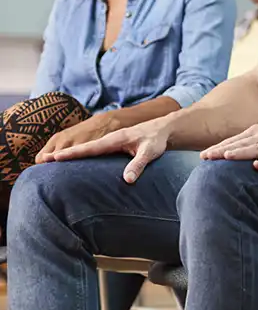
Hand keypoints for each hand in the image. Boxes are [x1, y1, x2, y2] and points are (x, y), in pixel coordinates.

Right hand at [42, 117, 170, 183]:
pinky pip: (92, 151)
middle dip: (63, 154)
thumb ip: (138, 165)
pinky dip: (79, 154)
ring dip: (68, 154)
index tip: (54, 158)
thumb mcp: (150, 152)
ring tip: (47, 162)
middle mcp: (109, 139)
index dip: (72, 154)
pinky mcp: (112, 145)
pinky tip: (69, 162)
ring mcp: (110, 142)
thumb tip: (127, 180)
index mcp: (115, 140)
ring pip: (86, 149)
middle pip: (82, 148)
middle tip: (42, 161)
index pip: (90, 148)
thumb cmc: (157, 140)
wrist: (164, 129)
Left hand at [200, 114, 257, 170]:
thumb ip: (253, 142)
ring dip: (241, 153)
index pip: (235, 140)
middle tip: (205, 157)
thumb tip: (233, 151)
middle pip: (240, 144)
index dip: (219, 147)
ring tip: (226, 157)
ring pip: (256, 148)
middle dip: (222, 150)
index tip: (203, 155)